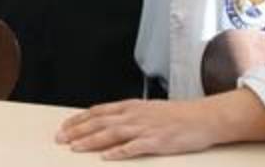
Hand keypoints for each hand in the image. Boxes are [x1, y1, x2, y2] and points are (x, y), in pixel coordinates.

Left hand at [55, 89, 264, 159]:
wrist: (205, 117)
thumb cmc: (177, 116)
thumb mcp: (147, 110)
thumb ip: (127, 115)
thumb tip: (105, 122)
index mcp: (130, 107)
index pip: (97, 112)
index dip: (78, 119)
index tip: (63, 127)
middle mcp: (134, 115)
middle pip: (99, 123)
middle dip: (77, 131)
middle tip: (60, 139)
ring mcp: (146, 128)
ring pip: (112, 134)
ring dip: (91, 141)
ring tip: (75, 147)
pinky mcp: (158, 142)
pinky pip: (135, 147)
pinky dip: (119, 152)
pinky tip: (106, 157)